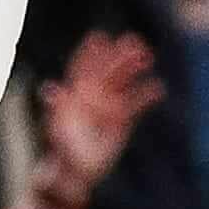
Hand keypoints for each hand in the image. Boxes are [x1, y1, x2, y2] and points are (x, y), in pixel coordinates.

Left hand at [37, 28, 160, 188]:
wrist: (78, 172)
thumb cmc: (65, 151)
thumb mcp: (59, 127)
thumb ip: (57, 107)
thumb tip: (49, 88)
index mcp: (76, 95)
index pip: (82, 69)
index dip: (89, 53)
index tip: (99, 37)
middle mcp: (93, 98)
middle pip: (107, 72)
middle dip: (119, 56)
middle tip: (133, 41)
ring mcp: (108, 107)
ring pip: (123, 83)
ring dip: (134, 69)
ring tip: (148, 56)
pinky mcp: (122, 120)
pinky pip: (137, 104)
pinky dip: (147, 96)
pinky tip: (158, 87)